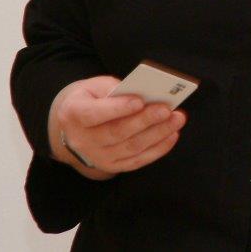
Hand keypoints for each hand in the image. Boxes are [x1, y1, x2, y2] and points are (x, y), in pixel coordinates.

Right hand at [48, 76, 186, 179]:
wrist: (77, 124)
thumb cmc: (91, 98)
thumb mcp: (95, 86)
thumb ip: (115, 89)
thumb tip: (144, 94)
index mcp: (73, 114)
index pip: (94, 114)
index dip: (117, 108)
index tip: (139, 101)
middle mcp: (82, 140)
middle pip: (116, 132)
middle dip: (145, 120)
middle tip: (167, 109)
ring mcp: (97, 156)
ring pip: (131, 147)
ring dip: (157, 134)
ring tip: (177, 119)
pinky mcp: (112, 166)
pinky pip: (137, 160)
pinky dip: (158, 149)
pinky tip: (172, 135)